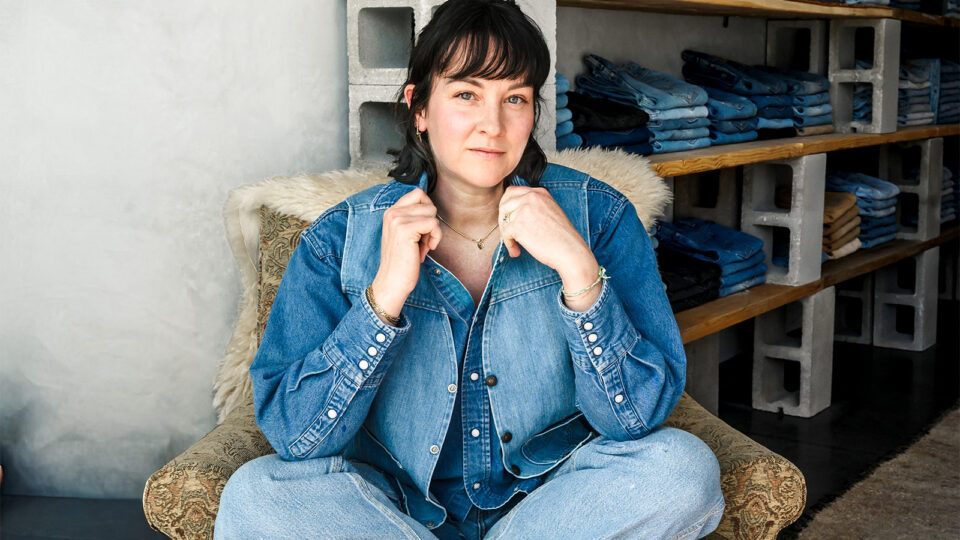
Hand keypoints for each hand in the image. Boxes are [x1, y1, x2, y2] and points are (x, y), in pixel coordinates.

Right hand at [370, 188, 441, 317]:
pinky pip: (433, 224)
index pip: (418, 193)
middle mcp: (392, 212)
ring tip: (421, 246)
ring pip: (432, 213)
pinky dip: (435, 238)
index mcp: (391, 211)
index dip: (428, 209)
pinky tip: (425, 250)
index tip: (423, 228)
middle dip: (430, 223)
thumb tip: (431, 207)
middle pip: (428, 203)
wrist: (392, 281)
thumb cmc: (402, 261)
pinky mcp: (405, 230)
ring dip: (433, 232)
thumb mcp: (404, 233)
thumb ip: (413, 218)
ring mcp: (397, 220)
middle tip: (422, 240)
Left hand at [498, 186, 600, 307]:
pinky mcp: (518, 224)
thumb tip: (512, 213)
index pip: (513, 192)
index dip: (508, 207)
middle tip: (508, 233)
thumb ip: (535, 208)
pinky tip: (517, 252)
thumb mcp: (551, 212)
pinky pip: (505, 234)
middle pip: (505, 203)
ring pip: (503, 219)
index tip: (509, 220)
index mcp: (540, 193)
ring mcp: (524, 209)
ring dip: (506, 234)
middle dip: (503, 218)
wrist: (570, 251)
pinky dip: (509, 244)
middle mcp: (531, 197)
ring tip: (515, 246)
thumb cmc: (562, 237)